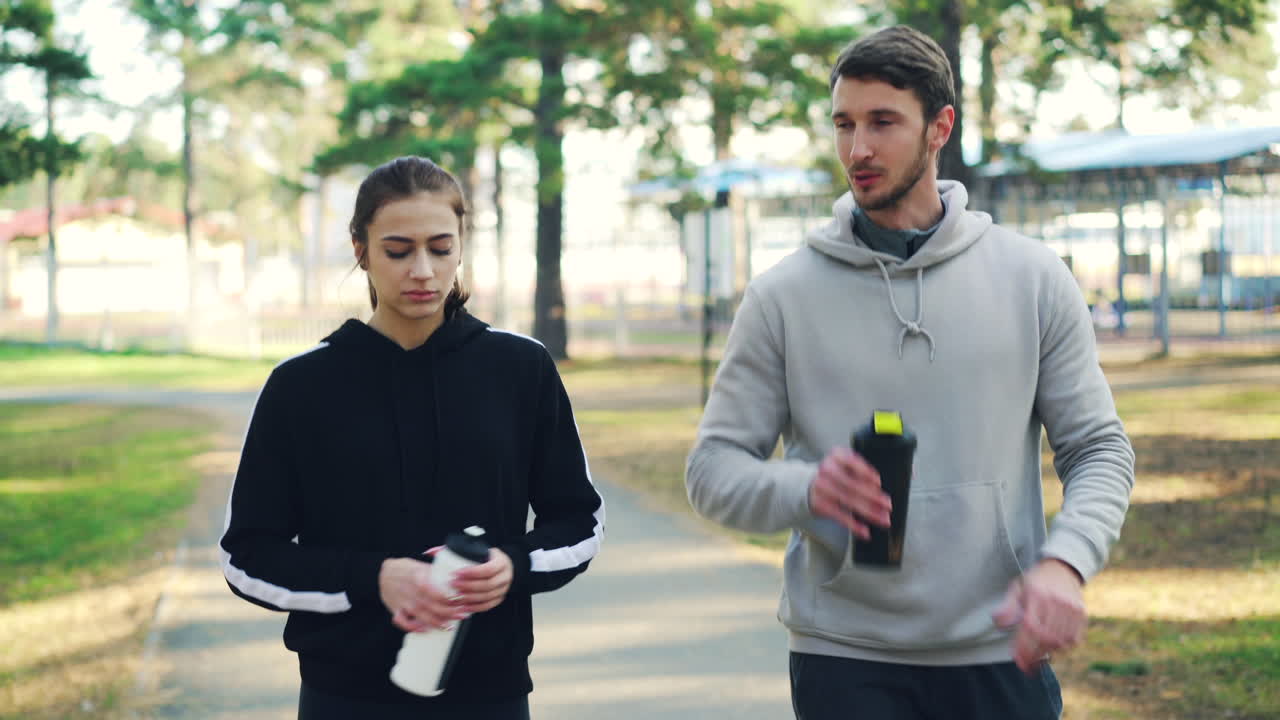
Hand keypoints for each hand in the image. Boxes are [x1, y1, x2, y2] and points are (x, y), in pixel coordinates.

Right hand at [378, 557, 466, 632]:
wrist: (384, 573)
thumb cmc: (406, 569)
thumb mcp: (421, 566)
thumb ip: (436, 572)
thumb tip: (455, 577)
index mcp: (417, 577)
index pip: (434, 590)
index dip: (448, 598)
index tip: (460, 600)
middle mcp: (410, 590)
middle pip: (431, 605)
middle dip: (448, 612)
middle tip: (461, 615)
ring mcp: (402, 601)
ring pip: (420, 615)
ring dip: (436, 622)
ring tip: (449, 626)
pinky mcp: (396, 609)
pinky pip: (402, 622)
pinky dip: (412, 628)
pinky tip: (425, 630)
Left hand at [450, 548, 512, 614]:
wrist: (501, 566)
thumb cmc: (484, 557)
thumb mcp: (476, 550)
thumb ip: (454, 549)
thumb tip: (430, 552)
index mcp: (501, 561)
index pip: (489, 568)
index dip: (473, 572)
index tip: (457, 573)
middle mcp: (505, 575)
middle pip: (488, 584)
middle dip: (469, 586)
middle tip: (454, 584)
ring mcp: (504, 588)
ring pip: (488, 596)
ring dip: (471, 597)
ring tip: (457, 596)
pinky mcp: (499, 598)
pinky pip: (488, 605)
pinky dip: (476, 607)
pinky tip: (464, 606)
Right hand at [808, 446, 891, 540]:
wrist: (811, 485)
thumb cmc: (840, 474)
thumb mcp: (852, 464)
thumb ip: (875, 467)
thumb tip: (910, 471)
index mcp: (838, 455)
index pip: (852, 461)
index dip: (865, 471)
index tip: (879, 482)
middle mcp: (827, 469)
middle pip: (852, 484)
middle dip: (872, 496)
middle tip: (888, 505)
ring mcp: (821, 486)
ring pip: (848, 501)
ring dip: (868, 512)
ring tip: (883, 520)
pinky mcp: (819, 504)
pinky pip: (839, 515)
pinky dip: (853, 525)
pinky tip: (865, 531)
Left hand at [993, 559, 1086, 673]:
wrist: (1062, 568)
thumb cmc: (1035, 582)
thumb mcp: (1017, 588)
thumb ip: (1007, 606)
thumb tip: (999, 624)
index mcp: (1036, 593)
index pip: (1030, 626)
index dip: (1024, 646)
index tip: (1017, 660)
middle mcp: (1056, 601)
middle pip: (1046, 637)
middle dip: (1034, 655)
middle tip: (1025, 666)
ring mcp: (1071, 608)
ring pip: (1060, 641)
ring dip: (1047, 654)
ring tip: (1036, 659)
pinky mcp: (1082, 614)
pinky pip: (1074, 639)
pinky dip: (1063, 648)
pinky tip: (1052, 650)